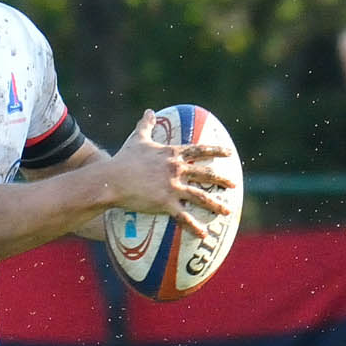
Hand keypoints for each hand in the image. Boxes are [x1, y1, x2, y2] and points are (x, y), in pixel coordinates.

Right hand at [109, 111, 235, 236]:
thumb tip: (149, 111)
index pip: (199, 150)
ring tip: (226, 211)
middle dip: (221, 180)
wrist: (111, 179)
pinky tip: (203, 234)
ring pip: (200, 197)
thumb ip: (146, 124)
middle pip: (205, 174)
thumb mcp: (137, 139)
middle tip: (233, 184)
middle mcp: (177, 169)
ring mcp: (173, 186)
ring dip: (215, 205)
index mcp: (172, 154)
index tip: (229, 153)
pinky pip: (183, 217)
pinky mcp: (165, 203)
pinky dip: (194, 227)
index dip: (215, 151)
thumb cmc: (123, 159)